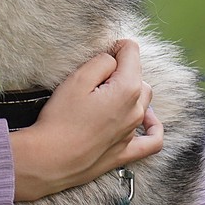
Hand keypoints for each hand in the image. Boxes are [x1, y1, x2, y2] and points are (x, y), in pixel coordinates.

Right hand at [9, 39, 162, 201]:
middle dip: (122, 68)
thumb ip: (102, 62)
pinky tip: (148, 119)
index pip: (131, 52)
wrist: (51, 159)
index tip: (100, 52)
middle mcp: (136, 110)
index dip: (115, 46)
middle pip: (138, 76)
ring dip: (130, 91)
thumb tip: (114, 58)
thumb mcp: (77, 79)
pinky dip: (153, 126)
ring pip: (144, 102)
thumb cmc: (61, 118)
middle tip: (95, 73)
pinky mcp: (126, 152)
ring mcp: (133, 132)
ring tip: (106, 92)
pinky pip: (152, 140)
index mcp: (127, 88)